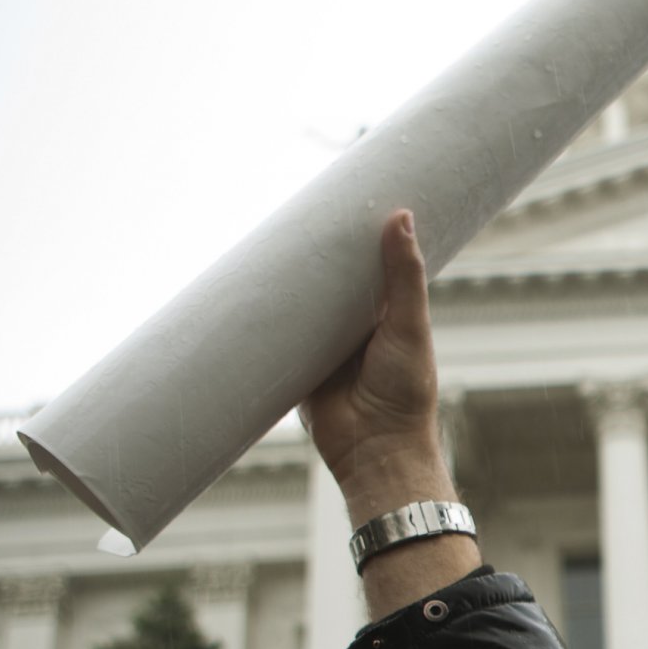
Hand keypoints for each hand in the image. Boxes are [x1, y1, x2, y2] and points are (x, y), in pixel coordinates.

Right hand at [298, 211, 480, 617]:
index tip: (349, 197)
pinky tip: (240, 290)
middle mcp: (356, 326)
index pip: (373, 264)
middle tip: (295, 209)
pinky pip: (273, 336)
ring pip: (300, 304)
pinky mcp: (294, 366)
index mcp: (388, 312)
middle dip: (315, 253)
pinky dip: (260, 319)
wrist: (374, 452)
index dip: (361, 236)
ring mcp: (323, 345)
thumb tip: (400, 216)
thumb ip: (403, 276)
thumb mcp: (407, 326)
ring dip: (284, 282)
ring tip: (262, 238)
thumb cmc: (405, 392)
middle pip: (331, 280)